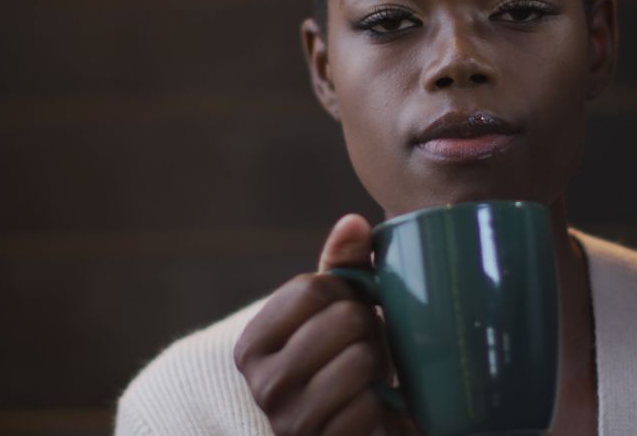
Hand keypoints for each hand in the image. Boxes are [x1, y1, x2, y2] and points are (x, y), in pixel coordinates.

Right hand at [234, 214, 415, 434]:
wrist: (353, 428)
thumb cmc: (341, 358)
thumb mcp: (335, 310)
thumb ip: (342, 264)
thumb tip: (353, 222)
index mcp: (253, 344)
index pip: (311, 289)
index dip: (346, 290)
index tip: (349, 306)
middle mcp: (263, 385)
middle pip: (343, 320)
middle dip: (367, 326)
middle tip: (364, 341)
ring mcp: (292, 422)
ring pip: (361, 360)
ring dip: (378, 361)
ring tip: (369, 370)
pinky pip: (371, 406)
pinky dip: (383, 402)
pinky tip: (373, 405)